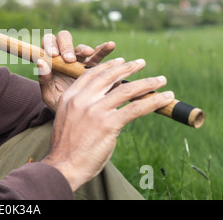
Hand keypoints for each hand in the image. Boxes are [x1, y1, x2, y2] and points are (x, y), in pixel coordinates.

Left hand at [38, 30, 115, 111]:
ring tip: (88, 53)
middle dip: (66, 46)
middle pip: (64, 39)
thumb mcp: (49, 95)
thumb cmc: (59, 104)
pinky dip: (104, 49)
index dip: (50, 44)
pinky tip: (110, 45)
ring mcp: (81, 61)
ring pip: (81, 48)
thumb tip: (40, 62)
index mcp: (51, 61)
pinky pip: (99, 55)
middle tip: (69, 59)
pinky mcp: (95, 67)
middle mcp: (65, 57)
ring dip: (84, 49)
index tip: (53, 54)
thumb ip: (44, 80)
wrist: (76, 118)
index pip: (48, 43)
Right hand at [41, 58, 174, 191]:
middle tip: (141, 63)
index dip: (107, 66)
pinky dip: (153, 101)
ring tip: (160, 80)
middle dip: (128, 68)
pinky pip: (136, 108)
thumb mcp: (66, 118)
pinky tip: (164, 98)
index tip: (120, 61)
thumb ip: (80, 106)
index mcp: (69, 97)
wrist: (63, 166)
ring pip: (126, 90)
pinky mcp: (108, 124)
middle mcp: (81, 100)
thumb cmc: (65, 147)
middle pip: (109, 77)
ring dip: (147, 83)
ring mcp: (95, 110)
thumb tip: (101, 101)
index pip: (91, 75)